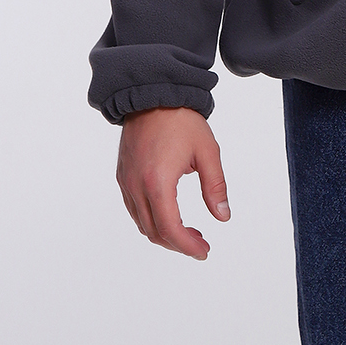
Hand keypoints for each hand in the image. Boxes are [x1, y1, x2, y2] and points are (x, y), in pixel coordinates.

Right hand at [116, 106, 229, 259]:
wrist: (153, 93)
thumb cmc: (181, 119)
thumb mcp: (208, 151)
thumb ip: (216, 186)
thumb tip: (223, 216)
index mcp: (158, 182)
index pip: (170, 229)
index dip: (187, 246)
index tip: (204, 251)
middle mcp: (136, 186)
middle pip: (154, 232)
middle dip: (178, 244)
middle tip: (200, 244)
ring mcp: (126, 181)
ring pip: (141, 224)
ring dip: (164, 234)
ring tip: (188, 232)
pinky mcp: (123, 176)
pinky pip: (134, 209)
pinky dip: (151, 220)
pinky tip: (169, 214)